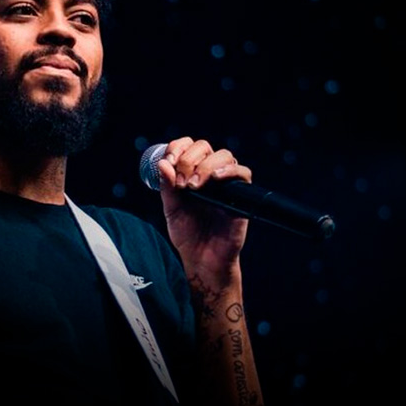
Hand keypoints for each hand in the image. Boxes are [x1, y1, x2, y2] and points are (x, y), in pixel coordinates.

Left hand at [154, 137, 250, 281]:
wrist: (202, 259)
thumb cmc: (188, 236)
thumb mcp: (171, 210)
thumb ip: (166, 187)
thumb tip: (162, 163)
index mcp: (192, 174)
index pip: (188, 146)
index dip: (178, 147)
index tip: (169, 162)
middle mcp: (210, 176)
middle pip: (204, 147)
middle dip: (189, 159)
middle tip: (181, 182)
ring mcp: (226, 184)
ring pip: (224, 155)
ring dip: (206, 165)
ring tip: (194, 185)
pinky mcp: (241, 196)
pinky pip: (243, 173)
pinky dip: (230, 171)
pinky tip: (215, 179)